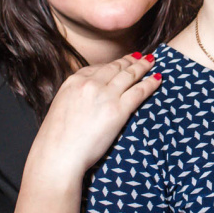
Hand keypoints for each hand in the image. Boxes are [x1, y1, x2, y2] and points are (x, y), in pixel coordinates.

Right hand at [34, 53, 161, 176]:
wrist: (58, 155)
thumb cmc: (56, 140)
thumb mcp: (60, 107)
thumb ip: (75, 97)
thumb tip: (84, 100)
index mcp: (73, 81)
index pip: (97, 67)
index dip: (112, 64)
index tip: (121, 63)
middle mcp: (90, 84)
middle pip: (115, 67)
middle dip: (130, 61)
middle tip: (140, 57)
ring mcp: (105, 95)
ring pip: (130, 75)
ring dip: (142, 67)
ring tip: (151, 62)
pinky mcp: (118, 110)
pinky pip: (139, 91)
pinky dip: (150, 83)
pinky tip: (158, 79)